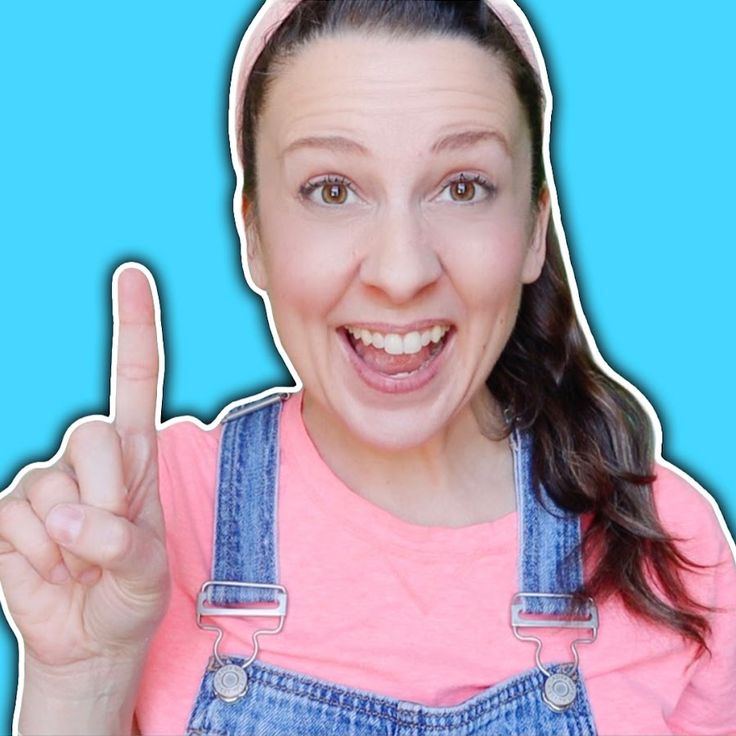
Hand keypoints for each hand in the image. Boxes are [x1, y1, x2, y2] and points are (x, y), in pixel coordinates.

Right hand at [0, 265, 168, 674]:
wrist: (89, 637)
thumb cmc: (130, 595)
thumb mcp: (146, 570)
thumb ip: (119, 541)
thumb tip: (65, 516)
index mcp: (135, 455)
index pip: (135, 379)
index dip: (134, 326)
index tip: (132, 272)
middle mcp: (89, 457)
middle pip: (92, 434)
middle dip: (104, 495)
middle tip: (107, 543)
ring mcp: (44, 481)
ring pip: (49, 486)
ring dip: (66, 540)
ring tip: (79, 564)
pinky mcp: (8, 511)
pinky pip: (13, 521)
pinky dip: (33, 556)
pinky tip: (47, 569)